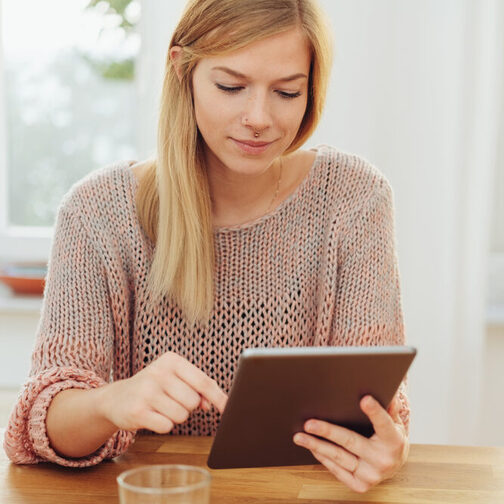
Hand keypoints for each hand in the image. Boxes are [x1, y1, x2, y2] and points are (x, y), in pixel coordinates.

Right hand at [97, 351, 227, 433]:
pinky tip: (152, 415)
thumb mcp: (175, 378)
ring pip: (181, 415)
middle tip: (171, 400)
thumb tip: (212, 403)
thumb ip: (197, 387)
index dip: (218, 397)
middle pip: (193, 402)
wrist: (116, 398)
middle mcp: (158, 372)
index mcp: (171, 360)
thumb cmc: (154, 387)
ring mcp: (146, 391)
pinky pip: (166, 426)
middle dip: (186, 406)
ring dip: (174, 416)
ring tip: (160, 407)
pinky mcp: (137, 411)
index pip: (203, 381)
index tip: (228, 408)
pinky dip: (163, 425)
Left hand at [293, 394, 408, 492]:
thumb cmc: (390, 437)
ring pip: (338, 457)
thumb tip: (384, 388)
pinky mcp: (360, 485)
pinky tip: (311, 447)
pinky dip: (322, 457)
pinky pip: (337, 470)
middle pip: (350, 442)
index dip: (374, 411)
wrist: (394, 465)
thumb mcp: (394, 421)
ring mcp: (371, 475)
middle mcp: (383, 460)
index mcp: (393, 441)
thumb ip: (388, 407)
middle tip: (309, 424)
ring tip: (299, 437)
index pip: (383, 423)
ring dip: (316, 445)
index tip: (364, 399)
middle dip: (327, 431)